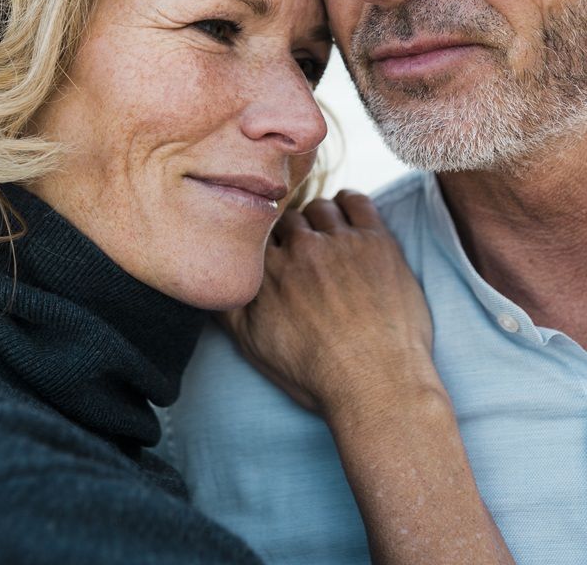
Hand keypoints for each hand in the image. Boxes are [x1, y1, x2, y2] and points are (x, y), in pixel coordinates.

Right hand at [220, 191, 440, 417]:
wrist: (376, 383)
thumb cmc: (316, 374)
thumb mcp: (255, 348)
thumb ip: (227, 310)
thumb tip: (210, 284)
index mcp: (267, 273)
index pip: (255, 235)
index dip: (263, 244)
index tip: (271, 253)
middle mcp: (302, 248)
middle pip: (287, 218)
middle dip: (290, 233)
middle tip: (300, 251)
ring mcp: (341, 242)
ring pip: (319, 208)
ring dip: (318, 219)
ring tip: (324, 239)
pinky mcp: (377, 241)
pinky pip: (357, 202)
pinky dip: (348, 204)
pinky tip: (347, 218)